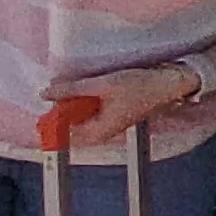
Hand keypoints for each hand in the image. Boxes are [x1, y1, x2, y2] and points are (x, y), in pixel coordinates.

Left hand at [44, 57, 208, 131]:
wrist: (169, 84)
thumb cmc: (141, 87)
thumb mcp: (102, 85)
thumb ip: (72, 89)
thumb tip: (46, 93)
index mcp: (98, 131)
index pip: (63, 132)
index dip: (51, 118)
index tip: (46, 101)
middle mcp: (103, 132)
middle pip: (71, 126)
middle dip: (62, 110)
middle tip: (58, 91)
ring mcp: (109, 123)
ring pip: (81, 117)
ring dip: (74, 104)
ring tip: (74, 88)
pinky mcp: (115, 114)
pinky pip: (92, 111)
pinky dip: (86, 101)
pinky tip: (88, 88)